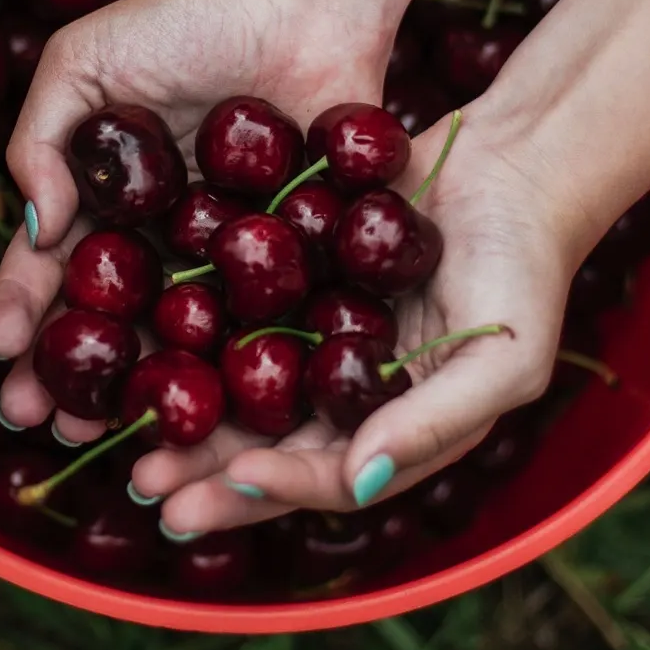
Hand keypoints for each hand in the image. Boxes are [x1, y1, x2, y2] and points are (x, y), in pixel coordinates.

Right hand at [0, 0, 398, 439]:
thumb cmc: (187, 16)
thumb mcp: (85, 61)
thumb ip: (43, 139)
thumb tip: (37, 232)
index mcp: (113, 204)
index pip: (58, 270)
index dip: (24, 311)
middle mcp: (169, 244)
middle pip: (114, 325)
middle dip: (73, 377)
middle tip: (45, 422)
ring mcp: (235, 261)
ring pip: (183, 341)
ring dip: (143, 393)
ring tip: (111, 434)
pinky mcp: (303, 264)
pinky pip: (267, 322)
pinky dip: (238, 365)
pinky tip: (212, 406)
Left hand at [134, 106, 590, 535]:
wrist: (514, 164)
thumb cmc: (525, 271)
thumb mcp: (504, 360)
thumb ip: (435, 423)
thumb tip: (361, 482)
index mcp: (392, 430)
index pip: (326, 476)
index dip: (277, 485)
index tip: (232, 479)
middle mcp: (340, 394)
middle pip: (263, 444)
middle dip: (205, 470)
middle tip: (146, 483)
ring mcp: (309, 335)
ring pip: (232, 383)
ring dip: (181, 408)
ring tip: (124, 422)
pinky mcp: (285, 277)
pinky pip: (228, 307)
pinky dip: (186, 325)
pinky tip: (138, 329)